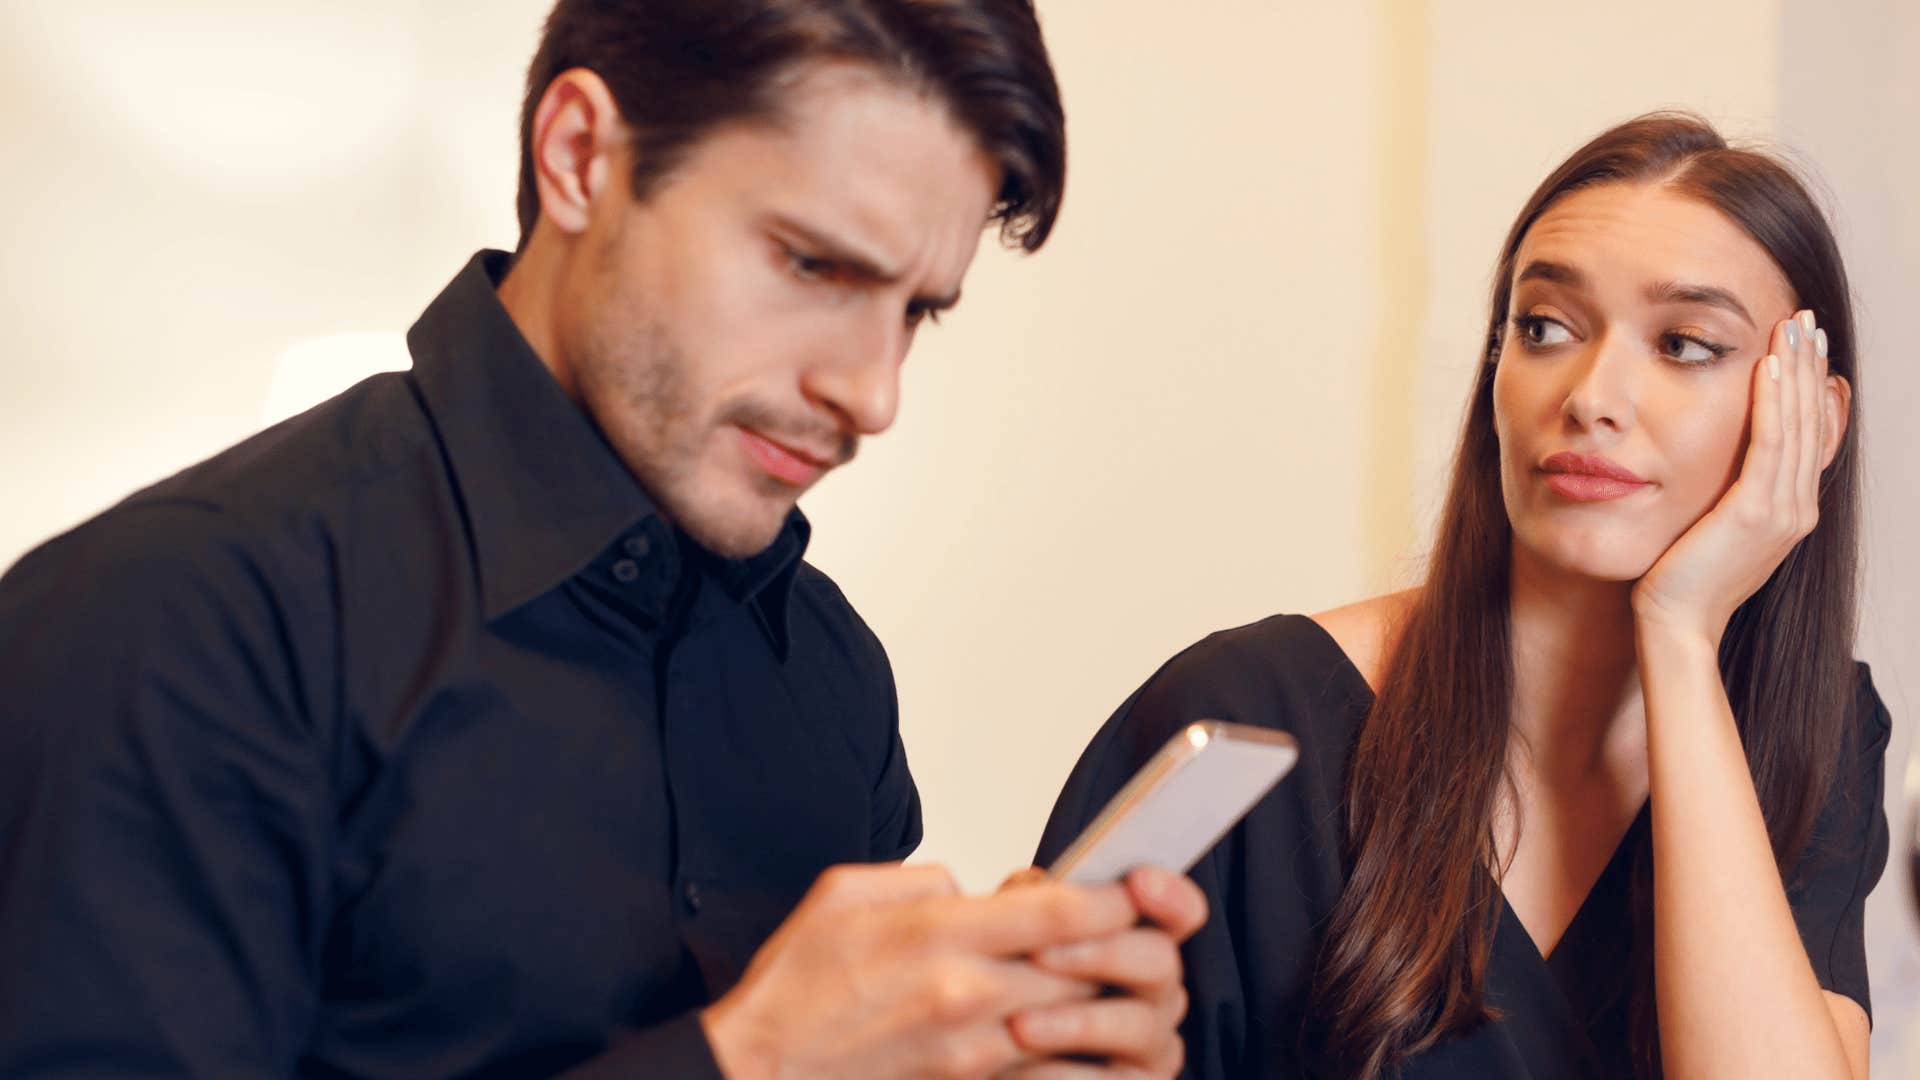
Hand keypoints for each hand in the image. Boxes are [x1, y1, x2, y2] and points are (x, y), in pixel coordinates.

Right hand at [700, 862, 1139, 1079]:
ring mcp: (973, 1052)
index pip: (1063, 913)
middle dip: (1122, 949)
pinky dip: (1079, 1059)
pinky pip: (1053, 1076)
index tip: (1132, 887)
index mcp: (940, 934)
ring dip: (1104, 1002)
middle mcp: (967, 995)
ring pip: (1079, 1024)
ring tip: (1112, 984)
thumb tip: (974, 890)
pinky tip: (1083, 1042)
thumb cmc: (793, 987)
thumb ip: (924, 879)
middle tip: (1133, 931)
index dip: (1116, 898)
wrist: (760, 1072)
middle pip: (1089, 969)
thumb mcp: (844, 893)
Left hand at [998, 865, 1207, 1077]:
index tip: (1138, 881)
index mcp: (1137, 939)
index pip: (1180, 912)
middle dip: (1101, 952)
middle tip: (1040, 953)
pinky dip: (1065, 1075)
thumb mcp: (1011, 939)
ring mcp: (1152, 1044)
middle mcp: (1156, 990)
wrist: (987, 1053)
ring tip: (1018, 1025)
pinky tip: (1019, 1072)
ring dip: (1078, 1022)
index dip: (1170, 895)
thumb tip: (1031, 884)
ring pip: (1141, 1025)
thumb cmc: (1007, 992)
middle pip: (1161, 961)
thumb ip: (1032, 907)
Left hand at [1631, 309, 1845, 646]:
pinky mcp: (1755, 513)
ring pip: (1796, 425)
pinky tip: (1768, 366)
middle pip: (1812, 422)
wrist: (1674, 623)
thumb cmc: (1678, 578)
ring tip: (1794, 327)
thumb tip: (1719, 455)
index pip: (1810, 434)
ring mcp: (1782, 511)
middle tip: (1807, 319)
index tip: (1806, 345)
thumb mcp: (1713, 525)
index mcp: (1790, 510)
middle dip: (1810, 367)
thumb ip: (1728, 491)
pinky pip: (1769, 445)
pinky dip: (1771, 402)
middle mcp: (1797, 508)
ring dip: (1797, 371)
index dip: (1812, 387)